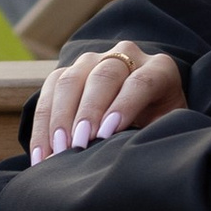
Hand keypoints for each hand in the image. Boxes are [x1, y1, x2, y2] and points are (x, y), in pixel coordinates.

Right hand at [27, 40, 187, 163]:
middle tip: (79, 144)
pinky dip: (43, 124)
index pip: (140, 81)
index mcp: (159, 69)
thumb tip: (127, 153)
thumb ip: (154, 134)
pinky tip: (41, 153)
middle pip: (103, 77)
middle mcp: (125, 57)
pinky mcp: (69, 72)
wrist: (146, 113)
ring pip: (71, 80)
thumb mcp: (168, 129)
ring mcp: (93, 60)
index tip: (107, 133)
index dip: (123, 106)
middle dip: (88, 112)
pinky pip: (49, 91)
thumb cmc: (160, 127)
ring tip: (57, 151)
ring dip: (60, 118)